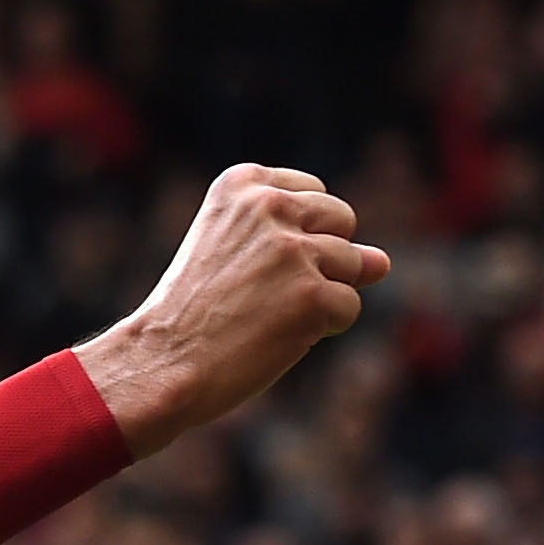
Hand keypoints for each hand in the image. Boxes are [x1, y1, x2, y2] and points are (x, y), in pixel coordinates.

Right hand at [76, 165, 388, 456]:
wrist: (160, 361)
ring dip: (321, 295)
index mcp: (242, 183)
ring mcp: (292, 251)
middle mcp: (269, 207)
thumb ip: (310, 241)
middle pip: (341, 220)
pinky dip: (323, 328)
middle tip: (263, 290)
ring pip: (352, 265)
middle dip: (320, 257)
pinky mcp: (312, 296)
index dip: (296, 234)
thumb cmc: (194, 311)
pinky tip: (278, 335)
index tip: (252, 261)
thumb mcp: (237, 253)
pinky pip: (348, 307)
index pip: (314, 194)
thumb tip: (383, 261)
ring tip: (266, 313)